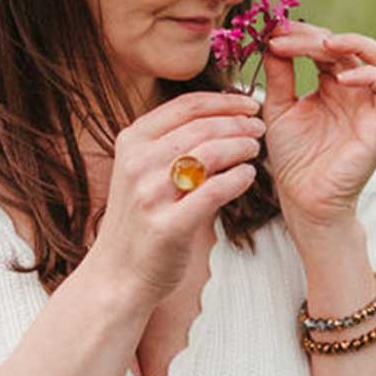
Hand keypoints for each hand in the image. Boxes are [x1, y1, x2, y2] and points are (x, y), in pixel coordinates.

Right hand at [88, 90, 265, 306]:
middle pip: (202, 126)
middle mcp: (138, 163)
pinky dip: (238, 179)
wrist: (117, 275)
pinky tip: (248, 176)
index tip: (248, 104)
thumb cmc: (139, 221)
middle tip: (259, 129)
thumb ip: (176, 146)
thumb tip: (228, 120)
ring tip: (255, 150)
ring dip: (241, 147)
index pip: (186, 106)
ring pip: (210, 153)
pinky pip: (213, 192)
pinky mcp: (167, 226)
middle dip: (239, 123)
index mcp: (132, 141)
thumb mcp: (144, 172)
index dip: (224, 100)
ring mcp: (150, 194)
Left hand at [259, 20, 375, 230]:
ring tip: (324, 44)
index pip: (324, 47)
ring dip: (355, 43)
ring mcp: (371, 105)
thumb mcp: (279, 109)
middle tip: (286, 37)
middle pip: (347, 47)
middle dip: (315, 37)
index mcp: (332, 85)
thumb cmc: (293, 159)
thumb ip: (280, 75)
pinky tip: (337, 80)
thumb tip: (272, 38)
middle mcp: (355, 91)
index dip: (300, 35)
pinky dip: (368, 75)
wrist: (304, 199)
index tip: (271, 33)